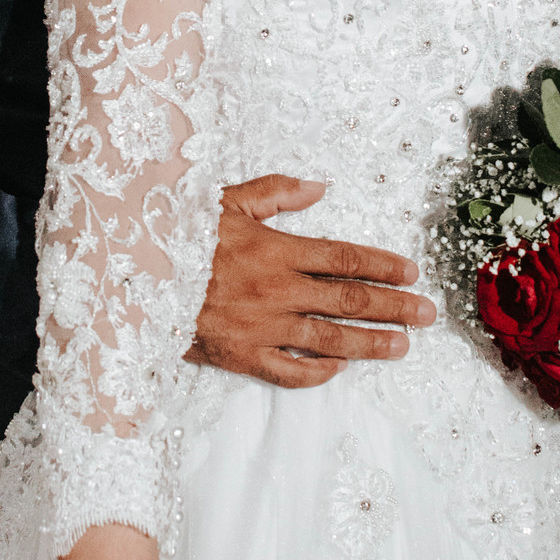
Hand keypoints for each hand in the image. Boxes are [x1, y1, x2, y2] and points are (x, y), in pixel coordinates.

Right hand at [189, 173, 432, 388]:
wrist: (132, 279)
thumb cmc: (176, 236)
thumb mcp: (224, 200)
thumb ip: (275, 193)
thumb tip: (320, 187)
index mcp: (276, 249)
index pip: (344, 258)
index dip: (383, 265)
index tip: (411, 272)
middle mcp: (277, 290)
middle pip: (348, 300)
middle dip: (393, 306)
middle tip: (426, 313)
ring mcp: (261, 327)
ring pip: (328, 338)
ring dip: (369, 343)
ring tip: (401, 345)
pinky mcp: (241, 356)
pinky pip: (288, 371)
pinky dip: (317, 373)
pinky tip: (339, 369)